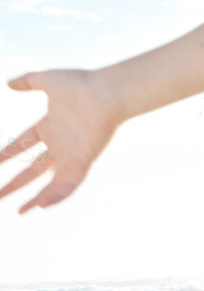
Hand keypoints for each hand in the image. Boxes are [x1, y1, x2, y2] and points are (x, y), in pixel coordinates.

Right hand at [0, 68, 123, 211]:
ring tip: (19, 211)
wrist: (107, 92)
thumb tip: (8, 83)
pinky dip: (56, 195)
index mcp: (49, 126)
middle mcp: (59, 144)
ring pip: (49, 182)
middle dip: (15, 183)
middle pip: (32, 169)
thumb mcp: (47, 79)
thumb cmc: (82, 84)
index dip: (7, 154)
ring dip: (34, 197)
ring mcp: (71, 154)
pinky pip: (68, 184)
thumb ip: (28, 81)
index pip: (22, 144)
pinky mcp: (83, 161)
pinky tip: (41, 206)